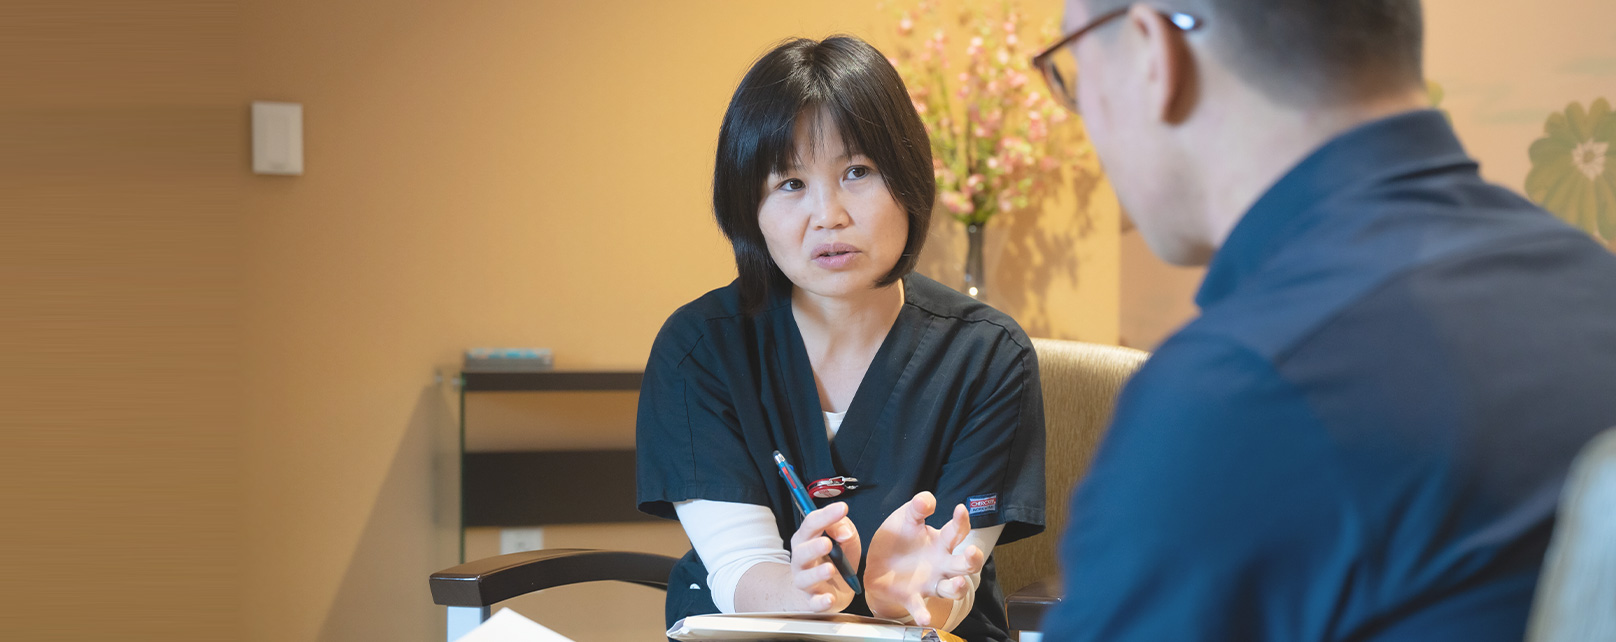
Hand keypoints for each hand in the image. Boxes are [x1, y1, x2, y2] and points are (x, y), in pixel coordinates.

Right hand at [787, 501, 861, 612]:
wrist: (821, 590)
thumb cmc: (833, 559)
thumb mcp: (842, 540)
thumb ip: (843, 529)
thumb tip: (844, 532)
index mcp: (807, 539)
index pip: (811, 524)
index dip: (826, 515)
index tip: (842, 508)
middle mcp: (802, 560)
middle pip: (802, 551)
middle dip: (813, 547)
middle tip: (827, 543)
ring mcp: (805, 581)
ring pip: (805, 578)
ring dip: (817, 573)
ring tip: (830, 569)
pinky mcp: (812, 601)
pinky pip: (814, 603)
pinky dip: (820, 602)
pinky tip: (829, 598)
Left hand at [863, 492, 985, 626]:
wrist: (877, 565)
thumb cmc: (898, 539)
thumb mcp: (905, 518)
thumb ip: (916, 508)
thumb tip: (927, 499)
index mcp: (941, 542)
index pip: (958, 531)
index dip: (961, 520)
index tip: (960, 510)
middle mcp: (942, 564)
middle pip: (965, 564)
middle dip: (973, 559)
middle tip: (971, 553)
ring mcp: (930, 583)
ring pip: (951, 589)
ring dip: (957, 588)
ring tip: (957, 583)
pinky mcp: (913, 597)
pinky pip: (921, 607)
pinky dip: (923, 613)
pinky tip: (924, 618)